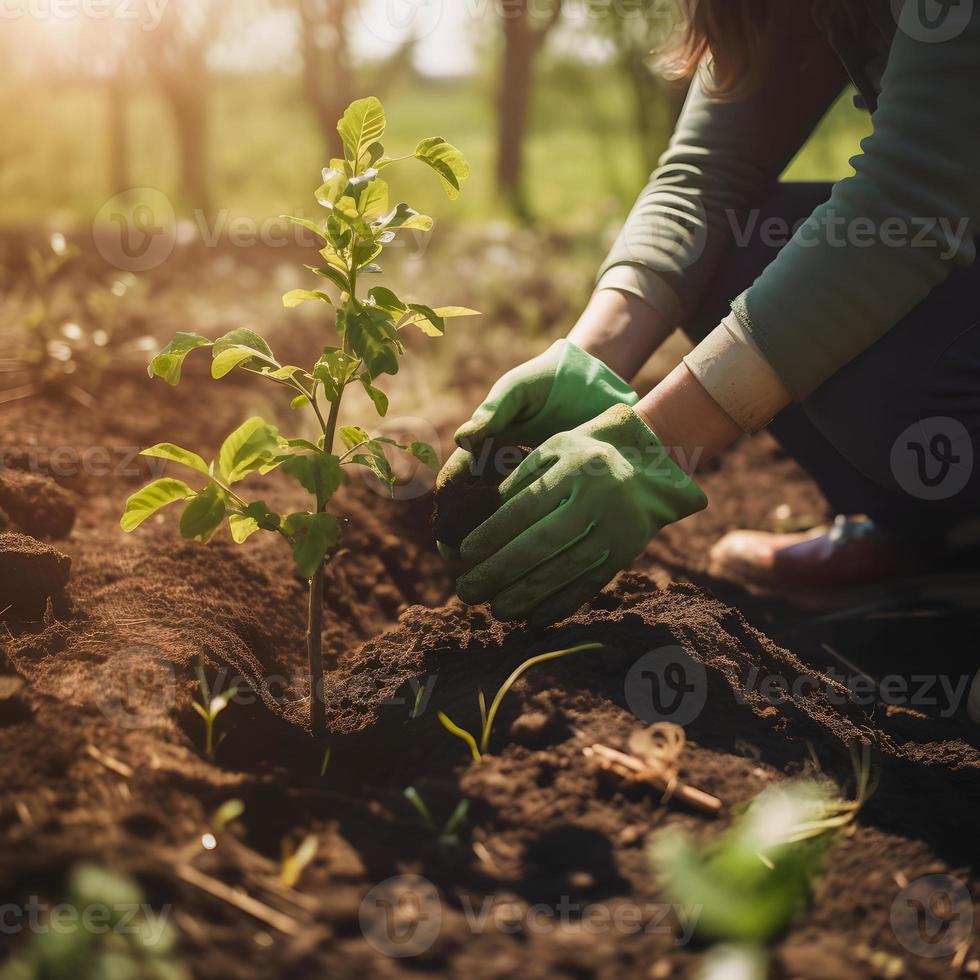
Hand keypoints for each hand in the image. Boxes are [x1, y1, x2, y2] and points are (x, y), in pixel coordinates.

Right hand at [435, 338, 638, 557]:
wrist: (595, 378)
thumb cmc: (548, 378)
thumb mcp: (520, 389)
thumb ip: (495, 410)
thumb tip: (463, 438)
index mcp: (485, 445)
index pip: (457, 479)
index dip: (447, 507)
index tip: (444, 536)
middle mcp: (503, 466)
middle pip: (476, 507)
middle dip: (466, 535)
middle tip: (463, 562)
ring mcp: (532, 478)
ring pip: (508, 517)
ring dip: (500, 542)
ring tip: (497, 568)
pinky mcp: (561, 485)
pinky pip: (544, 514)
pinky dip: (537, 534)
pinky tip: (539, 556)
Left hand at [455, 404, 706, 627]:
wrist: (650, 465)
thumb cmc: (585, 454)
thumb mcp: (554, 449)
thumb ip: (519, 479)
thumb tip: (478, 520)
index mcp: (574, 466)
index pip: (526, 505)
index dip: (493, 531)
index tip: (464, 553)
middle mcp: (597, 497)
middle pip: (542, 542)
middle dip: (500, 570)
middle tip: (467, 591)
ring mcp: (616, 526)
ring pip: (566, 567)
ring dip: (528, 594)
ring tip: (496, 610)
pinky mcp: (627, 550)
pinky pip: (592, 582)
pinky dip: (563, 603)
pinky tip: (535, 619)